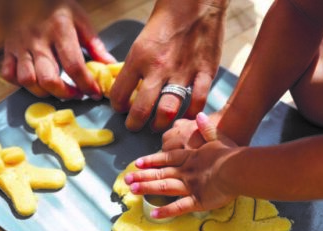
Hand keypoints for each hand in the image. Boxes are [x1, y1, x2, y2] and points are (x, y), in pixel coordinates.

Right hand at [2, 0, 115, 99]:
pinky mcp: (8, 49)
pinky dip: (21, 84)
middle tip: (76, 93)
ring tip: (57, 89)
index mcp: (60, 30)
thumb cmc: (57, 6)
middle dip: (65, 93)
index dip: (87, 84)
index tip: (95, 93)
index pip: (74, 66)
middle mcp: (38, 39)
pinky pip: (9, 75)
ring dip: (44, 92)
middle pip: (48, 79)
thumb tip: (110, 65)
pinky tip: (36, 81)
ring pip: (27, 80)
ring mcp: (20, 45)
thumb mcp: (81, 19)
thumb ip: (95, 45)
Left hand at [109, 0, 225, 131]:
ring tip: (157, 126)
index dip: (117, 106)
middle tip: (135, 126)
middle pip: (141, 109)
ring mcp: (183, 72)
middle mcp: (158, 68)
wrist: (196, 1)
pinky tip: (186, 116)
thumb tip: (132, 85)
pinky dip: (191, 114)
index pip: (119, 93)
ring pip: (168, 111)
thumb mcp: (143, 40)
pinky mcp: (205, 72)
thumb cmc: (167, 17)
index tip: (121, 108)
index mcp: (139, 57)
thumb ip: (138, 64)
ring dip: (160, 124)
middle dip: (135, 123)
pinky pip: (197, 102)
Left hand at [125, 113, 237, 217]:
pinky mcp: (197, 201)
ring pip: (164, 187)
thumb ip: (208, 129)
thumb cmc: (230, 154)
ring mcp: (190, 187)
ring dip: (148, 188)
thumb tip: (200, 116)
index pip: (166, 158)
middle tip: (126, 179)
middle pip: (160, 173)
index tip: (137, 163)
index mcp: (190, 157)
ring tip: (132, 191)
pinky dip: (166, 211)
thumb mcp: (219, 138)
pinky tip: (153, 213)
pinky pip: (179, 207)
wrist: (236, 169)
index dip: (151, 160)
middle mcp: (186, 172)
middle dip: (142, 176)